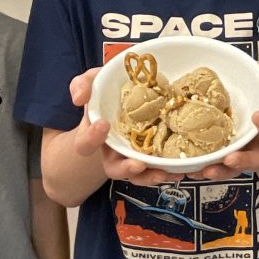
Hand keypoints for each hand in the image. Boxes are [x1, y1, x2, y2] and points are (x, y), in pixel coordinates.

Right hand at [68, 68, 175, 186]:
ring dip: (149, 176)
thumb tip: (79, 98)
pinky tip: (179, 171)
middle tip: (138, 164)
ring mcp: (132, 155)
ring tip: (163, 173)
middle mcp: (112, 150)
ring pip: (137, 175)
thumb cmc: (107, 91)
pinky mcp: (151, 155)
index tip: (103, 124)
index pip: (85, 144)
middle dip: (126, 169)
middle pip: (114, 168)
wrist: (127, 97)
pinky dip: (168, 172)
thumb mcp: (93, 82)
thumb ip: (83, 85)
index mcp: (94, 135)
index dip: (92, 137)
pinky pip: (157, 169)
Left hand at [189, 64, 258, 179]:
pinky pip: (214, 166)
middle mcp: (256, 142)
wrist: (232, 93)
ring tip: (206, 170)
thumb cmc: (251, 85)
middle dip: (244, 161)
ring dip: (221, 171)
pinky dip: (202, 169)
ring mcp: (237, 150)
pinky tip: (191, 169)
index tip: (257, 116)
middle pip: (257, 159)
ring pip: (234, 168)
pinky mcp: (219, 153)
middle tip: (230, 159)